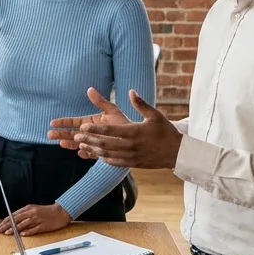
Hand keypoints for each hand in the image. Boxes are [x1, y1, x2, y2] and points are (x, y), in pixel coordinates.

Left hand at [0, 203, 70, 235]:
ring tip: (7, 233)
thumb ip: (24, 214)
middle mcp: (31, 213)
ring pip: (23, 224)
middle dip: (6, 225)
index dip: (5, 221)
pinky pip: (34, 229)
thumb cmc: (46, 211)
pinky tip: (22, 235)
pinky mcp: (43, 226)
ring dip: (14, 229)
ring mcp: (37, 219)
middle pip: (16, 219)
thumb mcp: (34, 209)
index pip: (13, 215)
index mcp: (28, 208)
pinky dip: (27, 232)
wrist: (60, 212)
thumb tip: (13, 220)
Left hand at [49, 88, 181, 169]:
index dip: (94, 130)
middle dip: (89, 140)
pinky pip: (114, 162)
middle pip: (105, 143)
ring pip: (107, 154)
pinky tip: (95, 154)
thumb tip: (130, 91)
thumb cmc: (166, 132)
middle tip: (76, 136)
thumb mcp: (155, 115)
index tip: (82, 127)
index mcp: (135, 132)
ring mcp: (131, 156)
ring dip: (92, 149)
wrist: (177, 153)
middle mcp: (131, 145)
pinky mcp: (132, 163)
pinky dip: (102, 158)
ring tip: (81, 145)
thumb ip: (141, 104)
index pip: (110, 131)